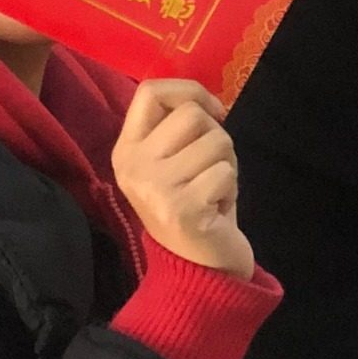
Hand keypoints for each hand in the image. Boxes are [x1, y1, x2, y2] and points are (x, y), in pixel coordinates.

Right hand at [113, 79, 254, 279]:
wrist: (197, 266)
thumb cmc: (194, 203)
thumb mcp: (177, 159)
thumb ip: (181, 128)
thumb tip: (207, 101)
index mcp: (127, 149)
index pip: (150, 91)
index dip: (190, 91)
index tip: (214, 113)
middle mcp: (132, 165)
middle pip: (192, 115)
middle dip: (217, 137)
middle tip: (210, 169)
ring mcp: (154, 187)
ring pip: (216, 141)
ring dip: (226, 165)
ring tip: (211, 191)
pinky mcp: (181, 208)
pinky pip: (226, 172)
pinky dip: (231, 188)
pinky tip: (215, 209)